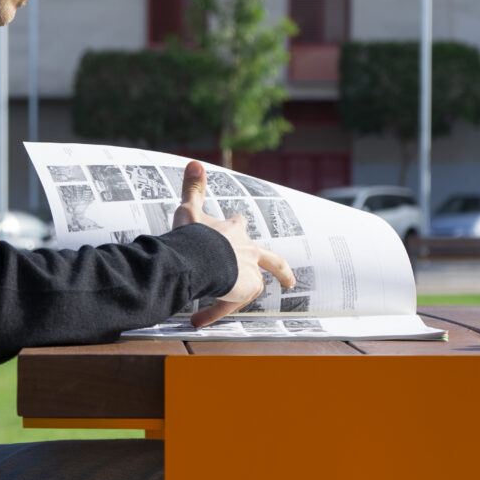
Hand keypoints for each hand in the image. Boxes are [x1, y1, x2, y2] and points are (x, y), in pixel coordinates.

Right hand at [172, 160, 296, 327]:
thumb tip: (194, 161)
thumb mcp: (190, 210)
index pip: (240, 225)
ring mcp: (250, 272)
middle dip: (281, 270)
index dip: (237, 226)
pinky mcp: (246, 291)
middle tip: (289, 282)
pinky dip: (215, 311)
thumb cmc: (194, 235)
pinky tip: (199, 318)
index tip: (239, 224)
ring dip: (233, 296)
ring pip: (249, 287)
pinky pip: (229, 304)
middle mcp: (248, 251)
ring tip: (216, 306)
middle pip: (271, 260)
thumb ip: (193, 188)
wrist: (200, 258)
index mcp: (235, 231)